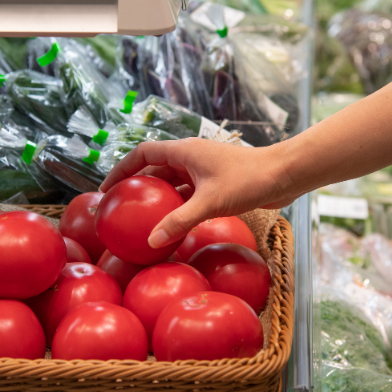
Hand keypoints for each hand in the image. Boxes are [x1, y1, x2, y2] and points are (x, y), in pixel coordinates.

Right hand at [99, 138, 298, 248]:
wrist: (284, 175)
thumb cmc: (248, 180)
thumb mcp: (210, 203)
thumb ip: (179, 221)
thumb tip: (151, 240)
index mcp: (184, 151)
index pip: (142, 153)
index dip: (122, 168)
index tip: (107, 188)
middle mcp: (190, 157)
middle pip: (154, 169)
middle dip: (136, 185)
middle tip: (119, 207)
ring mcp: (203, 170)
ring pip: (172, 183)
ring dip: (157, 198)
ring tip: (139, 219)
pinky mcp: (215, 184)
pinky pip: (187, 195)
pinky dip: (177, 208)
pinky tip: (171, 226)